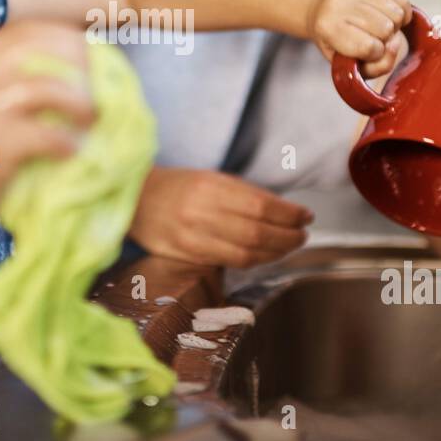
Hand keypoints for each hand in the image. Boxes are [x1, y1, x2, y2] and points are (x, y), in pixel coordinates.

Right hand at [0, 20, 96, 228]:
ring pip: (44, 88)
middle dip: (78, 64)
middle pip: (38, 52)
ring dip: (78, 102)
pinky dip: (66, 142)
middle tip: (102, 85)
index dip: (64, 38)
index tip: (92, 52)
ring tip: (93, 118)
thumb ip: (10, 83)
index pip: (24, 33)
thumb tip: (76, 70)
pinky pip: (44, 135)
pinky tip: (73, 151)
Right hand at [128, 167, 311, 266]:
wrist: (134, 199)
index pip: (261, 204)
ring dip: (275, 252)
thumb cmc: (177, 186)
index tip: (306, 215)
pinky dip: (253, 260)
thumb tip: (283, 211)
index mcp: (210, 185)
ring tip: (289, 246)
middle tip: (302, 235)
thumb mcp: (209, 178)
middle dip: (288, 236)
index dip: (289, 214)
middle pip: (257, 231)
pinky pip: (228, 262)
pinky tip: (265, 255)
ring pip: (246, 252)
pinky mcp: (186, 255)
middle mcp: (201, 211)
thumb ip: (242, 194)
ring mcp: (192, 236)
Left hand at [306, 0, 410, 78]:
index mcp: (328, 28)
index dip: (375, 54)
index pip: (368, 48)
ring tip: (379, 24)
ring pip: (397, 13)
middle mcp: (338, 3)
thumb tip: (395, 45)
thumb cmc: (336, 40)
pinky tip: (387, 13)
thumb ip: (375, 67)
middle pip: (385, 29)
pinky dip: (401, 9)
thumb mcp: (348, 63)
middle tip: (373, 36)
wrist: (322, 6)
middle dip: (386, 38)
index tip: (366, 51)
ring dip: (395, 24)